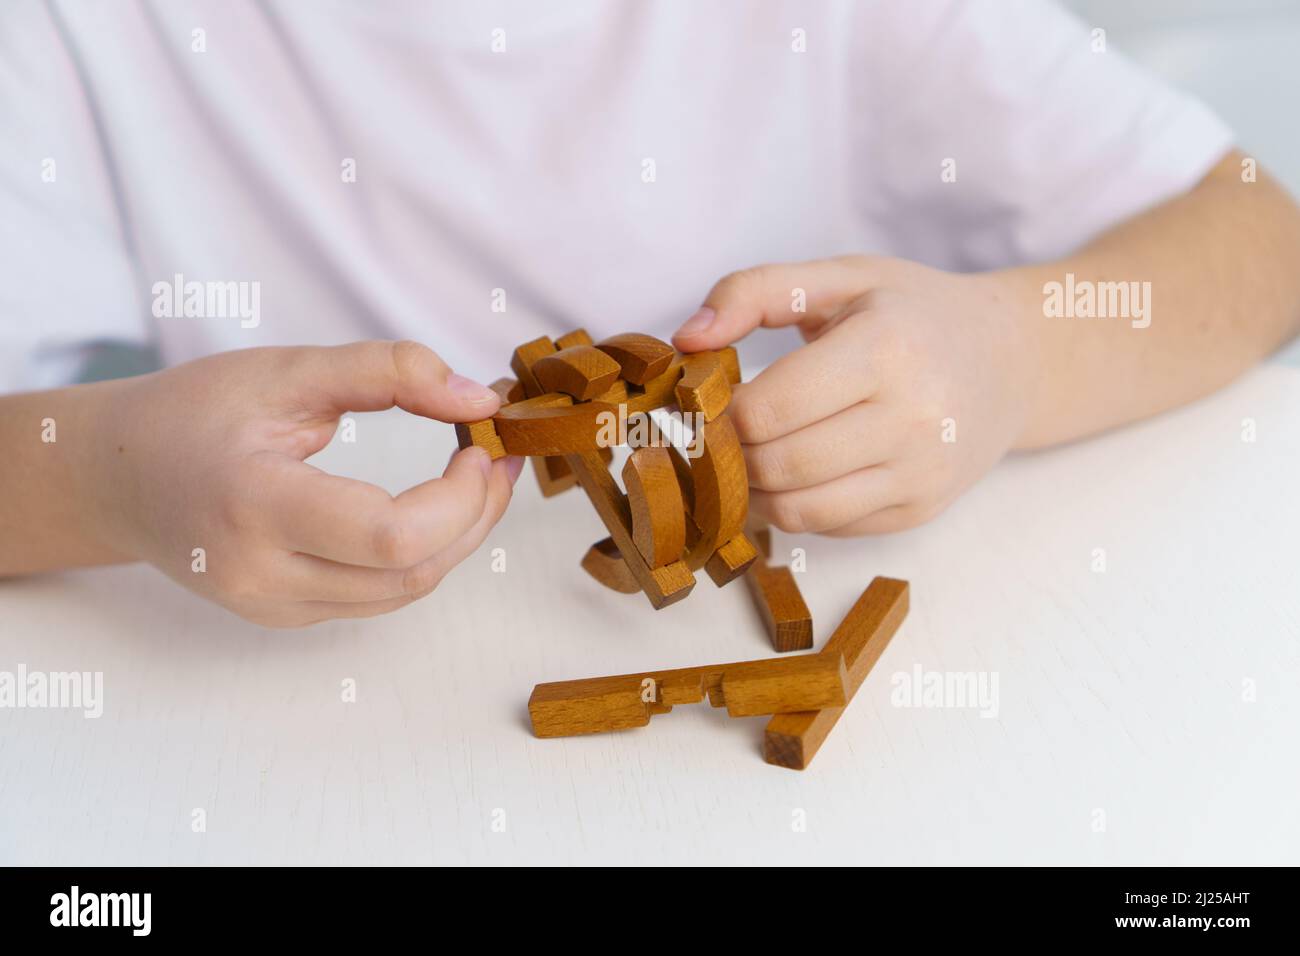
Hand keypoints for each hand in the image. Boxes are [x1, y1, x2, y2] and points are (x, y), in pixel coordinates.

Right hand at [82, 341, 521, 625]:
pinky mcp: (284, 615)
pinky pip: (376, 596)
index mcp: (254, 505)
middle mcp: (261, 574)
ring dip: (458, 538)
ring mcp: (271, 605)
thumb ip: (388, 372)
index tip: (480, 444)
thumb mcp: (287, 371)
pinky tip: (431, 509)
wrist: (115, 476)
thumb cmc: (194, 413)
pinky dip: (420, 554)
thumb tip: (479, 399)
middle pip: (410, 573)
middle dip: (476, 516)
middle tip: (497, 458)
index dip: (459, 497)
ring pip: (403, 592)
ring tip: (476, 479)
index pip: (391, 535)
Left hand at [673, 256, 1038, 534]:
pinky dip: (795, 506)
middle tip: (717, 432)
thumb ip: (753, 292)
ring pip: (797, 511)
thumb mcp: (839, 278)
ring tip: (747, 454)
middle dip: (730, 455)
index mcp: (885, 349)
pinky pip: (828, 527)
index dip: (720, 412)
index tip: (710, 399)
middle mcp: (912, 418)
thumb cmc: (914, 313)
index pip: (767, 410)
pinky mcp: (920, 510)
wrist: (1011, 360)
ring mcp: (920, 473)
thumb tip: (687, 339)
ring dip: (753, 491)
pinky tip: (796, 470)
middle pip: (776, 466)